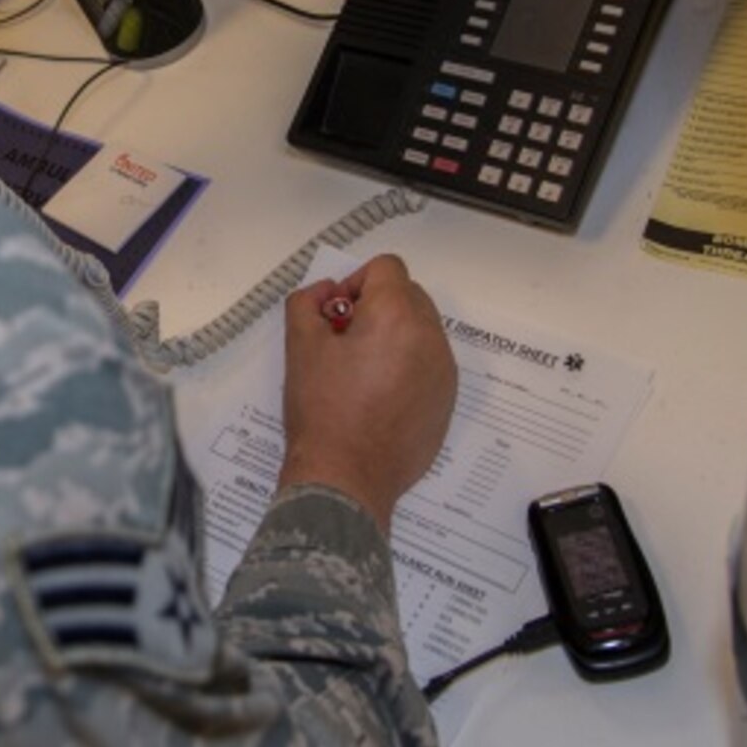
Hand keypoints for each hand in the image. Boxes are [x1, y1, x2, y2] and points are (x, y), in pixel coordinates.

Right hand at [274, 254, 455, 531]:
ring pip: (421, 331)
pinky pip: (429, 365)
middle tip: (345, 341)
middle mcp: (430, 339)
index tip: (336, 315)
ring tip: (360, 372)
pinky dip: (407, 367)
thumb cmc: (321, 410)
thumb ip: (307, 302)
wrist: (347, 478)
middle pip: (409, 295)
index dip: (355, 281)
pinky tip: (377, 398)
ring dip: (393, 336)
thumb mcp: (299, 346)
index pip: (386, 268)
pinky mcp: (446, 402)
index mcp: (396, 317)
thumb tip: (326, 294)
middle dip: (376, 306)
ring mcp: (444, 373)